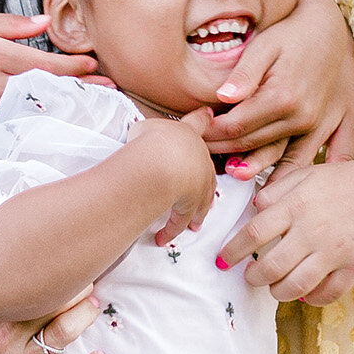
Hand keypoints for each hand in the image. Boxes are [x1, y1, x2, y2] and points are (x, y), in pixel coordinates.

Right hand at [0, 8, 97, 131]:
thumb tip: (43, 24)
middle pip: (47, 89)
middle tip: (110, 90)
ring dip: (62, 103)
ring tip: (89, 100)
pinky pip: (15, 115)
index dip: (74, 67)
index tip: (95, 65)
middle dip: (81, 89)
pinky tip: (53, 109)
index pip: (44, 64)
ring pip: (34, 106)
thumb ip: (9, 24)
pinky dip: (37, 111)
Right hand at [136, 114, 219, 245]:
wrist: (161, 163)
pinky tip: (163, 237)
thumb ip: (147, 132)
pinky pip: (182, 218)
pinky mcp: (193, 203)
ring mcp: (199, 181)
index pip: (199, 122)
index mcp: (188, 132)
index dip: (204, 119)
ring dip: (193, 213)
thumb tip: (142, 137)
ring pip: (201, 198)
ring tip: (190, 225)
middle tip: (199, 195)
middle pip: (204, 170)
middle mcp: (198, 156)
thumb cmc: (150, 140)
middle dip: (201, 184)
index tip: (211, 116)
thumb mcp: (144, 128)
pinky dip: (172, 228)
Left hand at [207, 0, 353, 177]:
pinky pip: (322, 158)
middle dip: (223, 150)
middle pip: (254, 145)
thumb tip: (222, 96)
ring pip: (282, 157)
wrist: (331, 26)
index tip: (192, 132)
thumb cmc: (292, 33)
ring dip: (255, 167)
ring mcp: (321, 125)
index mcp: (281, 97)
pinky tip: (286, 187)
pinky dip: (302, 174)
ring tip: (232, 174)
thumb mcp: (264, 44)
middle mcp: (303, 116)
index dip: (209, 132)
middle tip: (200, 153)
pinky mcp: (337, 126)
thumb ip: (244, 72)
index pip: (235, 126)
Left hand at [219, 154, 353, 306]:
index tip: (222, 259)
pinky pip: (328, 293)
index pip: (254, 233)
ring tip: (274, 287)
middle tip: (250, 277)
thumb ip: (277, 190)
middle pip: (270, 266)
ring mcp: (334, 251)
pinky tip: (306, 292)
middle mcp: (312, 230)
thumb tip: (253, 209)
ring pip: (295, 285)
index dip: (233, 250)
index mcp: (297, 205)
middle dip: (253, 277)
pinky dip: (313, 298)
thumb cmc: (347, 179)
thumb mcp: (308, 174)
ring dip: (278, 291)